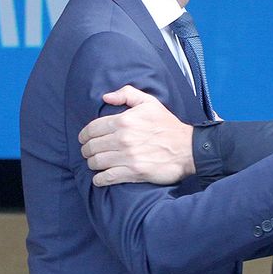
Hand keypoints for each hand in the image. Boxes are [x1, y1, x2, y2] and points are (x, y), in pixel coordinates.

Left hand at [80, 87, 194, 185]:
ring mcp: (128, 157)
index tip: (83, 139)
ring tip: (95, 164)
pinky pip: (107, 178)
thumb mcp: (149, 102)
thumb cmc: (168, 125)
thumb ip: (126, 94)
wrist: (188, 148)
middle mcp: (123, 138)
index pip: (92, 128)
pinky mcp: (134, 172)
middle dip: (86, 150)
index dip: (84, 135)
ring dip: (92, 164)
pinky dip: (99, 179)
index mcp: (124, 120)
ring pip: (96, 162)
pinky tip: (99, 178)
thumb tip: (105, 97)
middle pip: (91, 146)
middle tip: (88, 153)